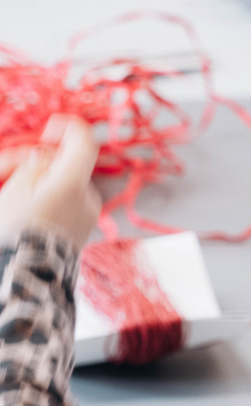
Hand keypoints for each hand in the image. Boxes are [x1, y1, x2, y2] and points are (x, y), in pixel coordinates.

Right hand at [0, 118, 100, 248]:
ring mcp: (88, 217)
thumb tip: (47, 157)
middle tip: (6, 171)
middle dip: (36, 166)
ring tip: (12, 199)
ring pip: (63, 187)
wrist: (26, 278)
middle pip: (65, 167)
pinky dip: (47, 203)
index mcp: (73, 184)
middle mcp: (88, 198)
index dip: (68, 128)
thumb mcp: (17, 189)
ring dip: (39, 186)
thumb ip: (36, 164)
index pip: (84, 142)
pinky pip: (66, 206)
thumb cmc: (16, 231)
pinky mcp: (83, 231)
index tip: (48, 131)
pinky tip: (26, 215)